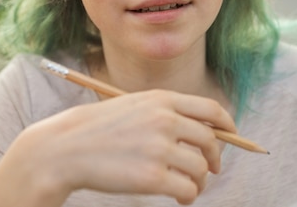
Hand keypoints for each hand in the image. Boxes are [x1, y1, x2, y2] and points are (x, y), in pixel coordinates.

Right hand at [0, 89, 235, 205]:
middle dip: (215, 158)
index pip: (210, 109)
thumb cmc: (98, 130)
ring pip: (200, 168)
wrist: (64, 149)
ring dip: (200, 181)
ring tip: (189, 187)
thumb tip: (204, 130)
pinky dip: (189, 196)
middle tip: (210, 170)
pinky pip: (188, 189)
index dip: (227, 125)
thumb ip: (165, 113)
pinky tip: (181, 198)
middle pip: (211, 140)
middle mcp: (164, 119)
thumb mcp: (133, 107)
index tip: (231, 136)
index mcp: (161, 99)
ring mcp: (159, 148)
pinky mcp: (152, 177)